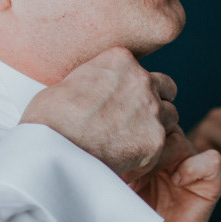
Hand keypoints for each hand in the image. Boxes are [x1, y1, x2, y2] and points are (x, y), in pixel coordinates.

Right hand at [21, 47, 176, 176]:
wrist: (54, 147)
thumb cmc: (50, 117)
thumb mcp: (68, 82)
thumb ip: (93, 81)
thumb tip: (91, 91)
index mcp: (120, 60)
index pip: (140, 70)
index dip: (133, 88)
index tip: (122, 103)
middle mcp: (142, 80)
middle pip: (166, 88)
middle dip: (154, 102)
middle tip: (135, 121)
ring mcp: (152, 110)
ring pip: (170, 116)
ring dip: (155, 128)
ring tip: (132, 144)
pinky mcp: (155, 139)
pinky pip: (162, 148)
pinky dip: (147, 156)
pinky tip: (127, 161)